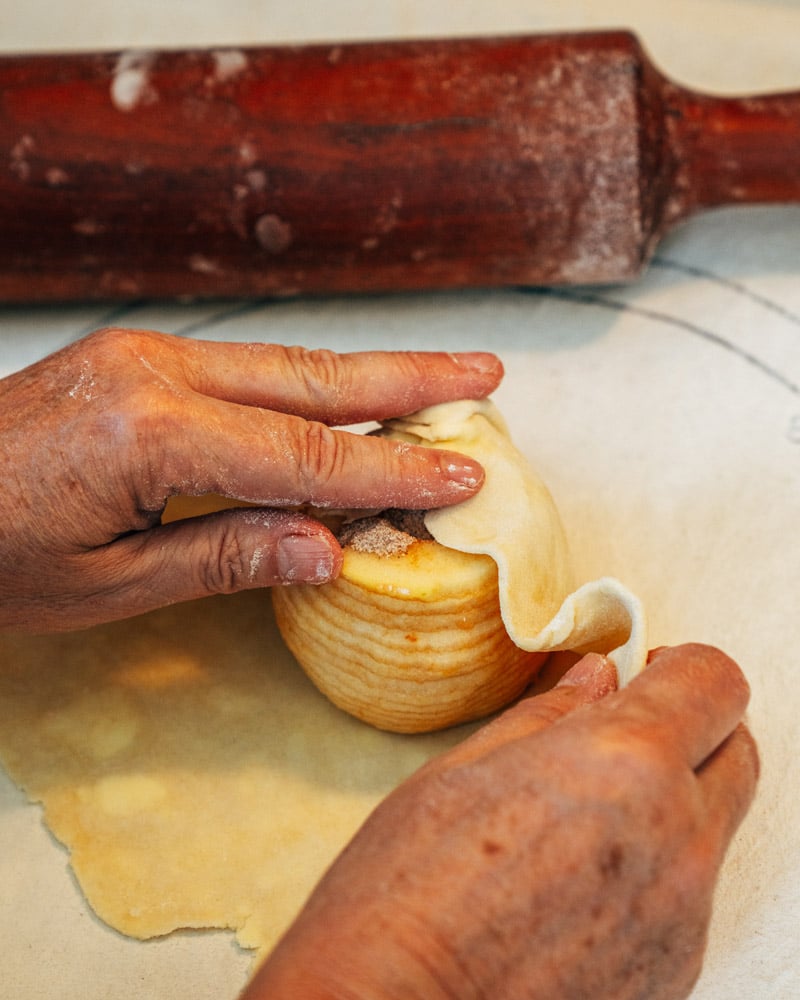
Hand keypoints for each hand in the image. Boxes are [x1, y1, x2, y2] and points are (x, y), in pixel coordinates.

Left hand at [0, 328, 501, 629]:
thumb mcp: (106, 585)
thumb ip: (224, 557)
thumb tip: (330, 550)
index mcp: (149, 437)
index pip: (303, 456)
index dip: (391, 470)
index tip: (465, 474)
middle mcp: (155, 375)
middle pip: (310, 379)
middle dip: (406, 380)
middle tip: (485, 375)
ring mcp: (144, 357)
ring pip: (284, 364)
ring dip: (367, 373)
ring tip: (442, 373)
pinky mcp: (136, 360)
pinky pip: (244, 370)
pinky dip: (310, 385)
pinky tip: (348, 395)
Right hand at [246, 644, 757, 999]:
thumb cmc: (406, 892)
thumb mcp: (465, 770)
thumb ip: (549, 716)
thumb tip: (595, 679)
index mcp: (623, 765)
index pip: (715, 682)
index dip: (682, 665)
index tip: (646, 670)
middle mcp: (675, 839)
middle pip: (738, 751)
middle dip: (692, 726)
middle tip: (626, 731)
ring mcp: (683, 915)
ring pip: (713, 825)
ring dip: (672, 800)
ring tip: (585, 816)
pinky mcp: (675, 970)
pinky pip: (688, 892)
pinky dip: (654, 867)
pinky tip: (578, 880)